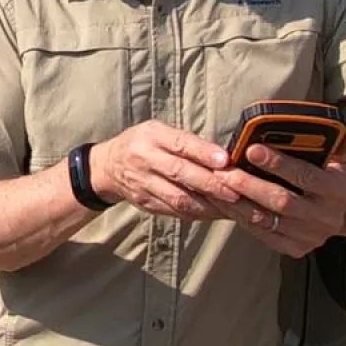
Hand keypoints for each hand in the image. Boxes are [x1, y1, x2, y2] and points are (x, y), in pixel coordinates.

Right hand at [91, 120, 242, 220]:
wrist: (108, 166)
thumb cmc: (143, 143)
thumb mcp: (159, 131)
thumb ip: (187, 142)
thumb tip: (224, 156)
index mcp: (152, 136)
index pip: (180, 143)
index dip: (203, 153)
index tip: (226, 160)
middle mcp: (145, 159)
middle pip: (180, 173)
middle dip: (210, 184)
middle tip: (236, 190)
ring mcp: (144, 184)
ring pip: (178, 198)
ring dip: (208, 204)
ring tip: (232, 207)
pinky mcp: (146, 203)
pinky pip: (175, 211)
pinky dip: (198, 214)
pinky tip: (216, 214)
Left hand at [213, 131, 345, 257]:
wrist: (339, 211)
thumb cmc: (328, 174)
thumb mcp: (338, 157)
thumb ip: (332, 139)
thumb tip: (322, 120)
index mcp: (338, 191)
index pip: (305, 175)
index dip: (277, 163)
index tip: (250, 148)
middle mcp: (327, 217)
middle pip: (281, 201)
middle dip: (249, 184)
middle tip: (224, 170)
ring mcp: (311, 236)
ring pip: (267, 220)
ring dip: (238, 202)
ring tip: (217, 184)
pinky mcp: (295, 249)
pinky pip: (261, 233)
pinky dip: (240, 217)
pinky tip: (223, 202)